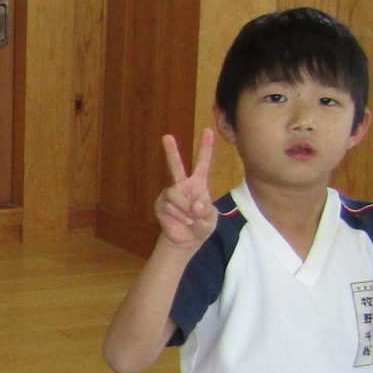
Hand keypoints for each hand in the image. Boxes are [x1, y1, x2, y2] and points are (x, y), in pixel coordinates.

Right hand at [155, 129, 218, 248]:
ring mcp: (170, 194)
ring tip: (191, 218)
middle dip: (171, 151)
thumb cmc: (201, 226)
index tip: (208, 131)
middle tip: (167, 136)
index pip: (203, 163)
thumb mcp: (211, 219)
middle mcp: (182, 185)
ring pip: (175, 194)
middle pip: (176, 166)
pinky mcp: (161, 205)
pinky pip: (170, 206)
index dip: (206, 148)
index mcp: (198, 184)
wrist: (186, 241)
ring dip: (185, 208)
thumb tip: (195, 205)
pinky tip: (184, 222)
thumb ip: (206, 210)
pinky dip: (179, 216)